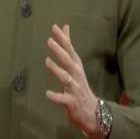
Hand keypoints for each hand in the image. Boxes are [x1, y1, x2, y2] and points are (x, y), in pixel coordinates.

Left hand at [45, 23, 98, 138]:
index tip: (54, 27)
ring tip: (46, 61)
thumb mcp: (75, 64)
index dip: (62, 38)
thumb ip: (68, 46)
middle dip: (59, 51)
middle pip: (68, 61)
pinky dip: (56, 96)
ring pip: (65, 78)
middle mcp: (76, 75)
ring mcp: (75, 88)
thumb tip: (65, 26)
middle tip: (49, 41)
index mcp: (76, 65)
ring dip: (56, 69)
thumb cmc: (79, 85)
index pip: (69, 49)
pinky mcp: (71, 102)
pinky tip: (48, 93)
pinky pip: (63, 99)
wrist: (93, 112)